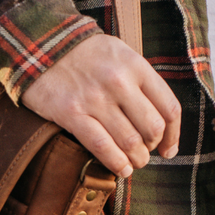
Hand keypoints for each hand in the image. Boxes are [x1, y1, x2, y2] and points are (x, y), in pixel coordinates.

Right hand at [21, 34, 180, 175]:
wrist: (40, 44)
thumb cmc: (84, 54)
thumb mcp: (119, 54)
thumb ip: (140, 80)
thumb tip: (159, 119)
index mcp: (135, 66)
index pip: (169, 108)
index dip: (173, 135)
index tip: (168, 149)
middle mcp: (119, 82)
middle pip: (152, 129)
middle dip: (152, 148)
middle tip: (145, 153)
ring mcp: (95, 99)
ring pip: (129, 142)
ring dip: (136, 160)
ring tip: (133, 163)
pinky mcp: (71, 113)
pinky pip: (101, 146)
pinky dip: (116, 163)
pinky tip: (121, 169)